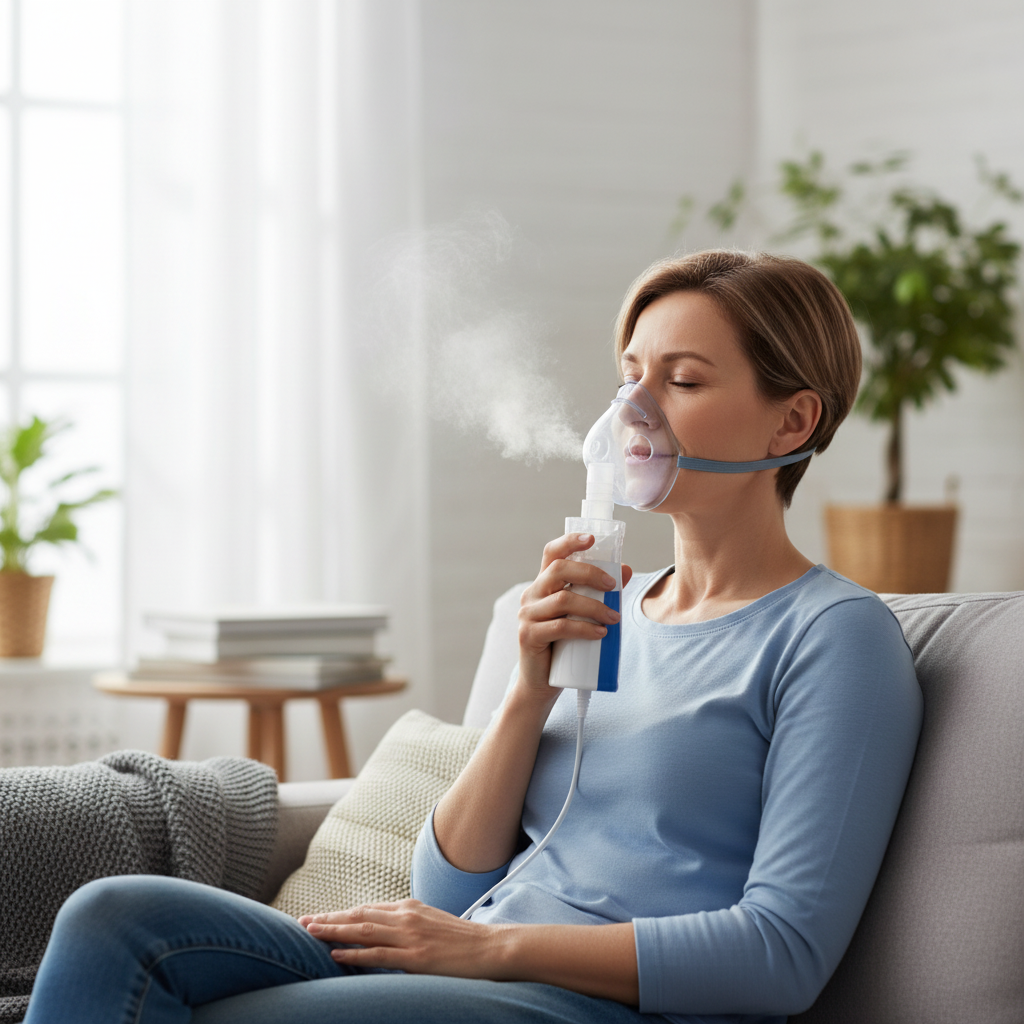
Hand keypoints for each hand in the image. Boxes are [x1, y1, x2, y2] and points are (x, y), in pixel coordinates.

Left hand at [300, 900, 498, 976]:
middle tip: (303, 921)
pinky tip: (337, 954)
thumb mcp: (432, 922)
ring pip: (363, 930)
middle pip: (359, 915)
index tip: (319, 917)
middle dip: (329, 919)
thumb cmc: (462, 940)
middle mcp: (406, 916)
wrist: (490, 948)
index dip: (341, 913)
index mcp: (410, 907)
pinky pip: (378, 954)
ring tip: (311, 932)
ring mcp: (410, 936)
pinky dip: (355, 953)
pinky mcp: (415, 958)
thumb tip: (385, 929)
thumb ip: (408, 923)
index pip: (367, 909)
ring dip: (334, 931)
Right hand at [517, 533, 632, 694]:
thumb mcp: (583, 615)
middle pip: (558, 570)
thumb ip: (601, 593)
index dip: (570, 542)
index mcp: (543, 584)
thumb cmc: (564, 645)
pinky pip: (560, 627)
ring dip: (595, 606)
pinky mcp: (529, 636)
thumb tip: (627, 570)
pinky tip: (601, 633)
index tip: (592, 538)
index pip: (551, 553)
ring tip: (615, 618)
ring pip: (563, 600)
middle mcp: (531, 594)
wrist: (541, 682)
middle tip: (613, 586)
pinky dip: (584, 629)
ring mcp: (527, 615)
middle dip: (590, 573)